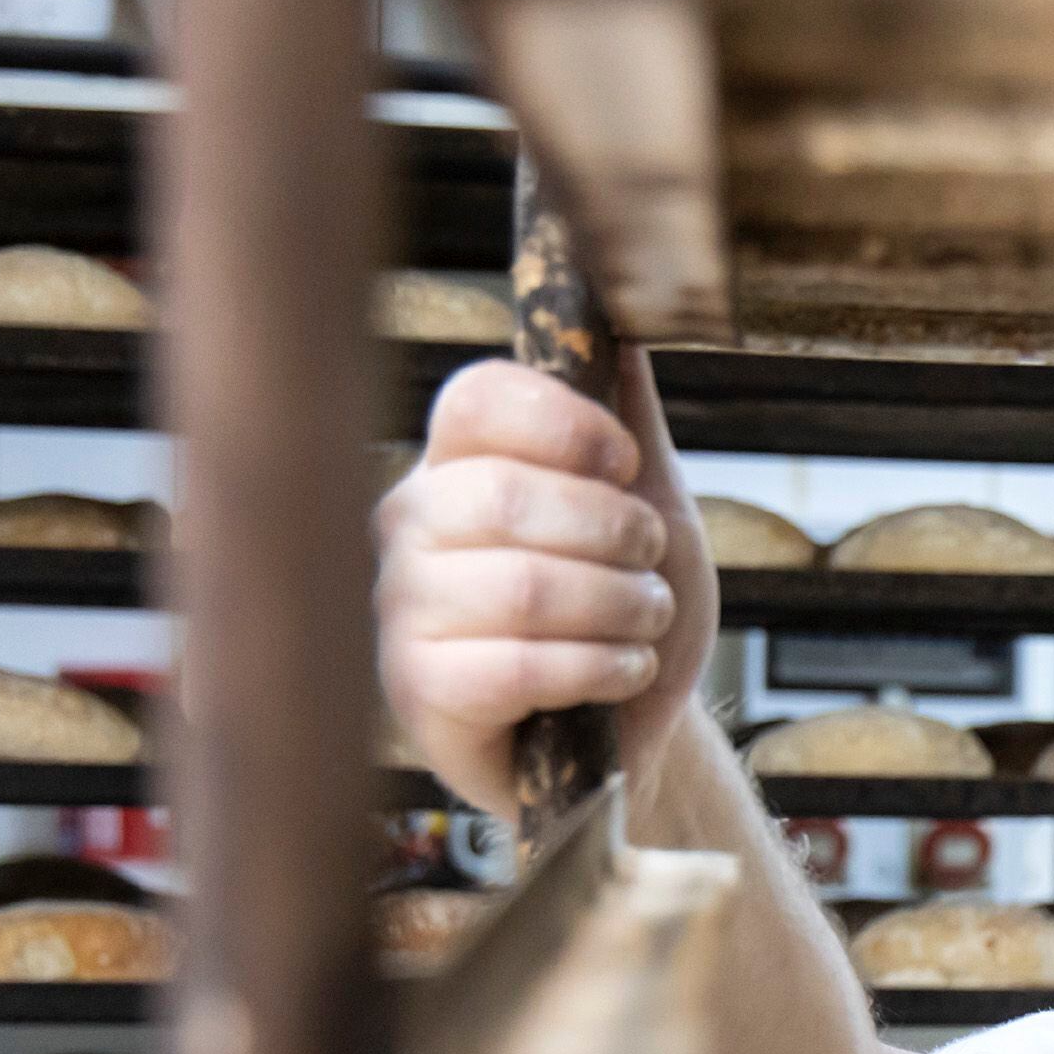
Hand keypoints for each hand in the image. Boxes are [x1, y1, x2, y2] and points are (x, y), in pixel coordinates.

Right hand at [374, 348, 716, 816]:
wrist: (631, 736)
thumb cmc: (627, 615)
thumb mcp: (651, 508)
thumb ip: (631, 419)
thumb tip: (623, 318)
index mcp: (459, 462)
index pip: (478, 398)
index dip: (567, 425)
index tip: (627, 466)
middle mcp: (411, 523)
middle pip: (505, 494)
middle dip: (615, 534)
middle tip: (651, 565)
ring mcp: (403, 607)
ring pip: (520, 586)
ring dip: (620, 608)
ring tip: (644, 623)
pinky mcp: (418, 691)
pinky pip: (515, 665)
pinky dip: (598, 668)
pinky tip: (621, 673)